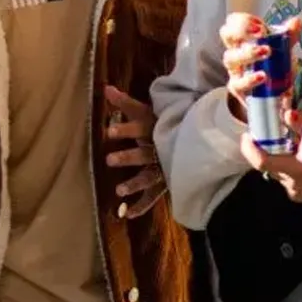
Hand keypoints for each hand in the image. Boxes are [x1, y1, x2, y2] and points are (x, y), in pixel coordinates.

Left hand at [103, 85, 166, 217]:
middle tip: (109, 160)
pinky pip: (154, 196)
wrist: (196, 138)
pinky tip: (128, 214)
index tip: (109, 131)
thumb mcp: (146, 111)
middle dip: (127, 157)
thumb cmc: (163, 123)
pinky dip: (141, 206)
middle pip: (142, 153)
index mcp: (154, 129)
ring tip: (119, 190)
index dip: (126, 130)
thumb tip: (105, 88)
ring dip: (134, 184)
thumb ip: (125, 102)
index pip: (139, 127)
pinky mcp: (164, 181)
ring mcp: (163, 166)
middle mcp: (158, 148)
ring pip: (149, 176)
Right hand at [218, 13, 284, 105]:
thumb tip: (296, 22)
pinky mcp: (238, 88)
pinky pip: (238, 83)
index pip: (233, 22)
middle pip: (227, 35)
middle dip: (242, 31)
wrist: (271, 95)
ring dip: (248, 53)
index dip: (243, 20)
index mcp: (243, 39)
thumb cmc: (272, 67)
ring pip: (231, 58)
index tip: (261, 25)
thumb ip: (289, 35)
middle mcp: (236, 51)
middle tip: (261, 33)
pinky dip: (250, 79)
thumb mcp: (282, 50)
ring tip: (267, 52)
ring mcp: (234, 70)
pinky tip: (263, 76)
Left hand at [239, 130, 301, 202]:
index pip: (262, 162)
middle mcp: (292, 183)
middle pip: (268, 165)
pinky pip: (287, 179)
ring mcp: (295, 192)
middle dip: (266, 149)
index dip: (249, 149)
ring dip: (280, 159)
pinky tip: (301, 160)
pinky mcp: (299, 196)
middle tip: (270, 134)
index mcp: (297, 170)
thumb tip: (288, 114)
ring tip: (291, 146)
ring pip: (278, 172)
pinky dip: (289, 168)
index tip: (247, 136)